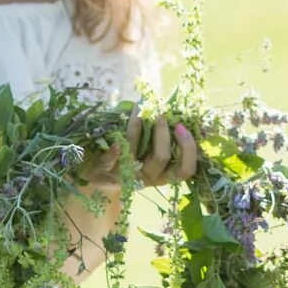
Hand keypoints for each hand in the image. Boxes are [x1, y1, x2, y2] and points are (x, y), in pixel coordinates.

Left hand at [79, 112, 199, 193]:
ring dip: (138, 129)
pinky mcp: (104, 171)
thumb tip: (175, 109)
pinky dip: (113, 151)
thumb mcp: (152, 152)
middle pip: (161, 158)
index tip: (181, 127)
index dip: (188, 149)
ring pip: (135, 155)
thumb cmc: (133, 158)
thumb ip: (165, 136)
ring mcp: (125, 175)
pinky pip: (109, 161)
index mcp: (163, 175)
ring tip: (139, 112)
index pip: (185, 170)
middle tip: (160, 115)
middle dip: (162, 134)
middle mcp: (147, 177)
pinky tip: (115, 142)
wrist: (99, 177)